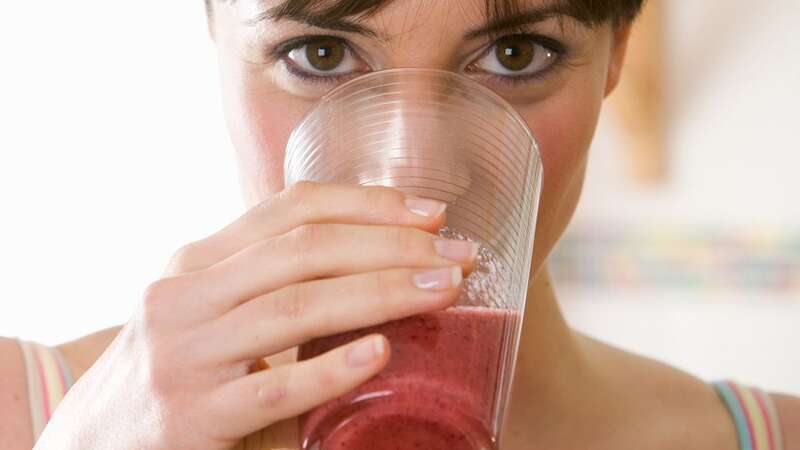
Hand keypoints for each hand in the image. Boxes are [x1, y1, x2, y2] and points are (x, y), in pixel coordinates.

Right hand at [34, 182, 476, 449]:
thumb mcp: (207, 309)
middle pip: (303, 250)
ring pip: (295, 306)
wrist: (97, 441)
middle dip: (391, 244)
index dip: (368, 202)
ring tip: (442, 289)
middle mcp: (185, 295)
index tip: (431, 211)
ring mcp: (185, 356)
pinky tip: (380, 353)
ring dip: (380, 291)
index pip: (291, 207)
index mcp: (196, 261)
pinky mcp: (192, 417)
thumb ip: (267, 282)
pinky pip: (273, 388)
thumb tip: (371, 260)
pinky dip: (330, 367)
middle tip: (456, 254)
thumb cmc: (176, 369)